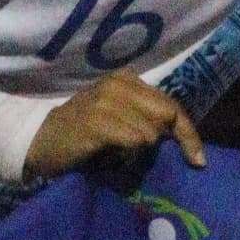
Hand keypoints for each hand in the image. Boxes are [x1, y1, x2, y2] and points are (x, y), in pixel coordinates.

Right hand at [23, 77, 204, 179]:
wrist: (41, 142)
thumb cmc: (84, 133)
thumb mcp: (118, 117)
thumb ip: (147, 117)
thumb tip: (183, 136)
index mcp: (126, 79)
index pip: (172, 105)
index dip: (189, 134)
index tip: (198, 160)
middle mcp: (118, 84)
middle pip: (168, 115)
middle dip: (170, 141)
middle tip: (150, 157)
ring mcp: (106, 101)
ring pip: (150, 133)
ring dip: (139, 150)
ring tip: (116, 152)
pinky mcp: (96, 121)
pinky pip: (134, 141)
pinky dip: (127, 153)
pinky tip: (109, 153)